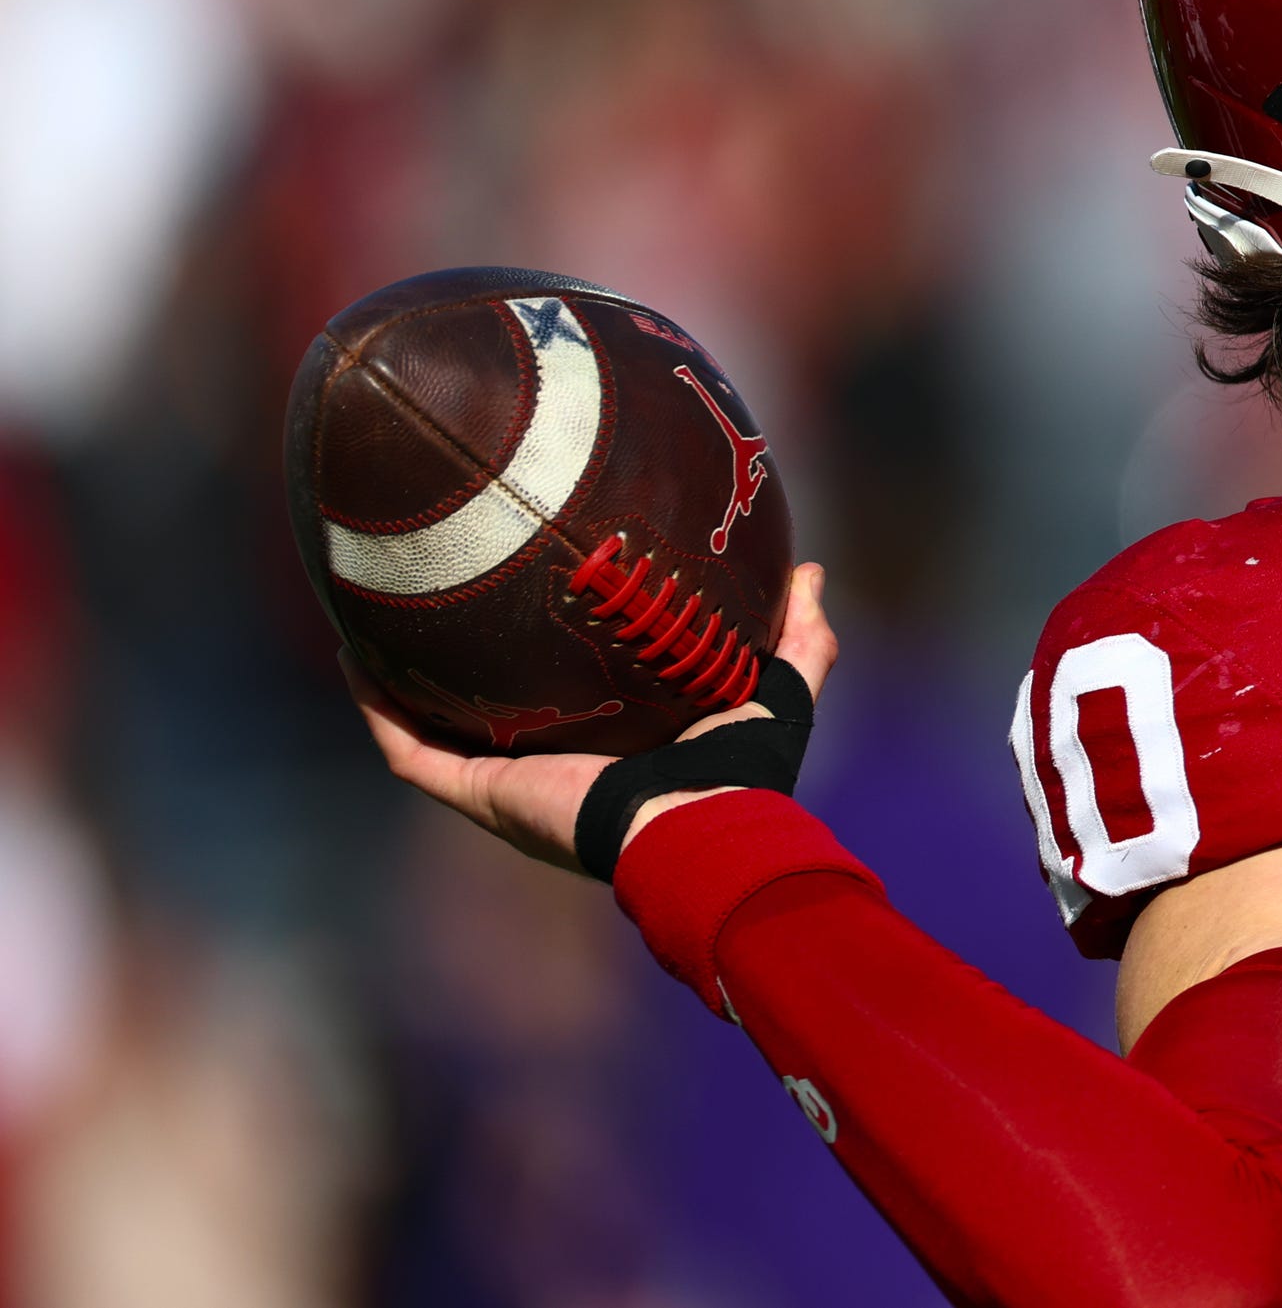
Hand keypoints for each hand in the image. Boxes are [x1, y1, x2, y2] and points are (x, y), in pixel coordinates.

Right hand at [353, 562, 839, 873]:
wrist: (696, 828)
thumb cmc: (741, 775)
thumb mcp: (777, 694)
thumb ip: (800, 638)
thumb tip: (808, 571)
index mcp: (611, 751)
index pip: (568, 702)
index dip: (546, 661)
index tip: (533, 605)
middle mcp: (550, 768)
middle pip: (489, 717)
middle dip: (461, 670)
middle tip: (441, 603)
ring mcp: (505, 784)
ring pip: (433, 730)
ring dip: (398, 683)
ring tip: (372, 622)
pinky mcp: (479, 792)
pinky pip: (410, 750)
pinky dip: (379, 709)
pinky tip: (355, 658)